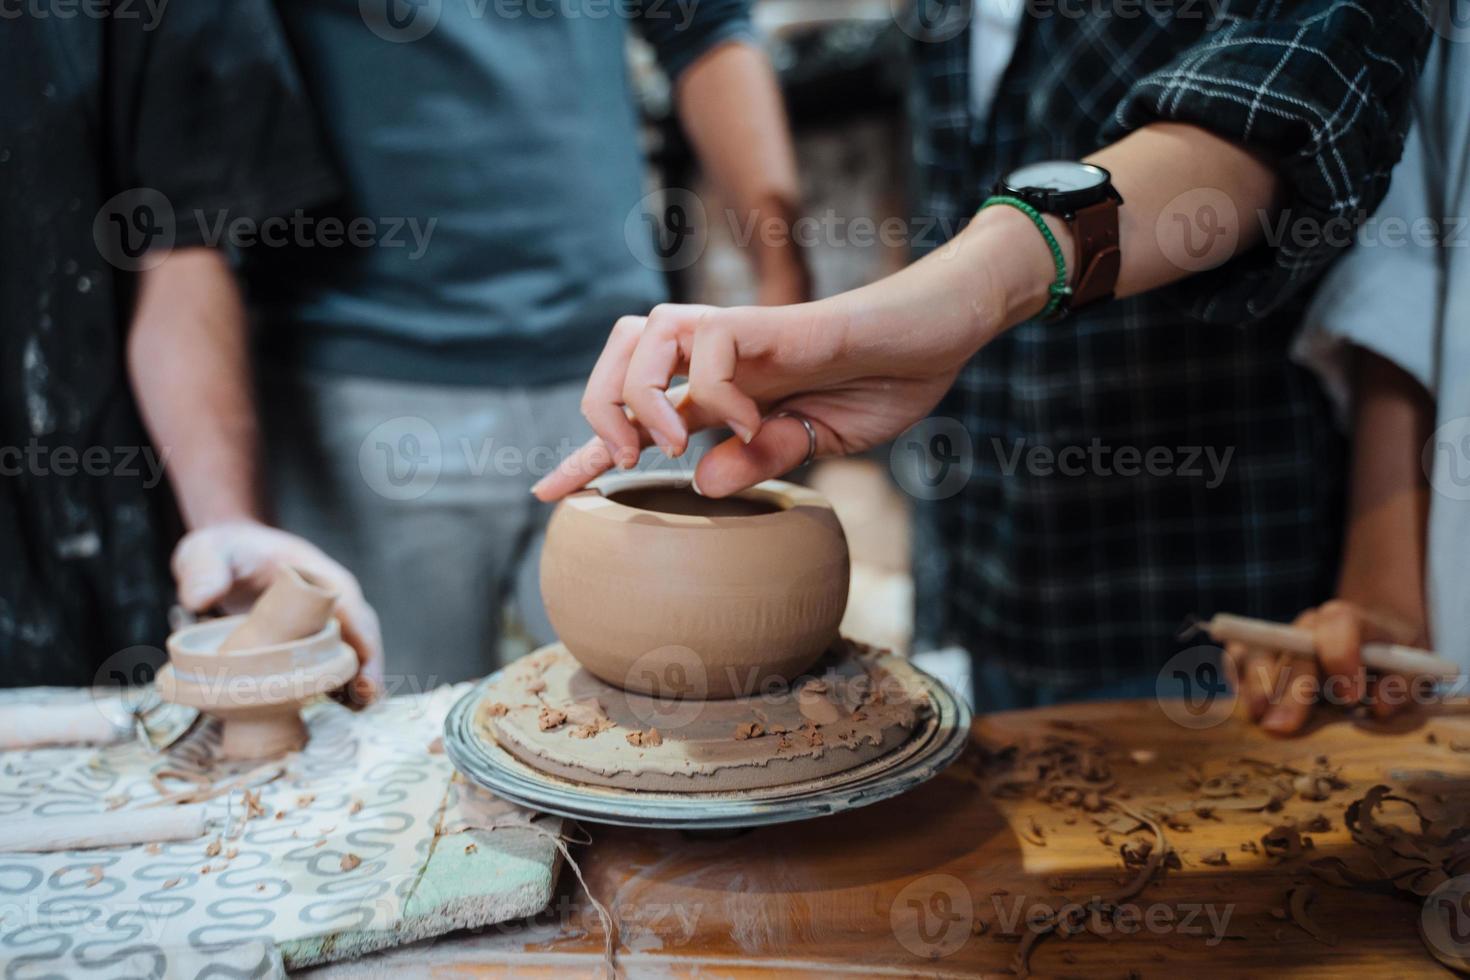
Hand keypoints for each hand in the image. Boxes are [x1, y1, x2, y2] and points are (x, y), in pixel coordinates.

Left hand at [171, 521, 383, 705]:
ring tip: (354, 715)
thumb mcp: (208, 551)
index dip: (362, 642)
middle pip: (360, 637)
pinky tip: (333, 711)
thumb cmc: (224, 550)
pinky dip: (334, 689)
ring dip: (355, 685)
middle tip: (364, 705)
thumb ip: (203, 569)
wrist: (226, 557)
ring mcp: (320, 623)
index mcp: (317, 574)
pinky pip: (327, 667)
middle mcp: (328, 601)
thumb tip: (200, 599)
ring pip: (350, 656)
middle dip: (367, 671)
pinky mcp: (306, 643)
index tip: (363, 676)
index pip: (350, 608)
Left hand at [532, 207, 1051, 501]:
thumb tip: (701, 483)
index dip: (586, 455)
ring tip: (672, 442)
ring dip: (639, 393)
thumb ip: (764, 458)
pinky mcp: (773, 322)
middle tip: (624, 462)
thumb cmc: (886, 382)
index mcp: (725, 394)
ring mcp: (743, 336)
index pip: (640, 421)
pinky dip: (720, 389)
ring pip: (644, 333)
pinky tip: (757, 419)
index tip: (546, 493)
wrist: (940, 336)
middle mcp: (720, 359)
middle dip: (597, 409)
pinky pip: (715, 344)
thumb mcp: (822, 443)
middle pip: (617, 354)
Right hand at [1224, 600, 1426, 734]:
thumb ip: (1402, 685)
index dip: (1342, 657)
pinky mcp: (1259, 653)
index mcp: (1350, 620)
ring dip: (1256, 685)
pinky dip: (1236, 677)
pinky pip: (1237, 657)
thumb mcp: (1414, 671)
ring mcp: (1280, 638)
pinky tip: (1244, 704)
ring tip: (1258, 717)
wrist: (1370, 645)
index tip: (1352, 697)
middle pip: (1294, 649)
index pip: (1339, 624)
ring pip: (1259, 652)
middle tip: (1285, 726)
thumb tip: (1377, 707)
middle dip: (1290, 688)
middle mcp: (1308, 625)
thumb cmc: (1391, 662)